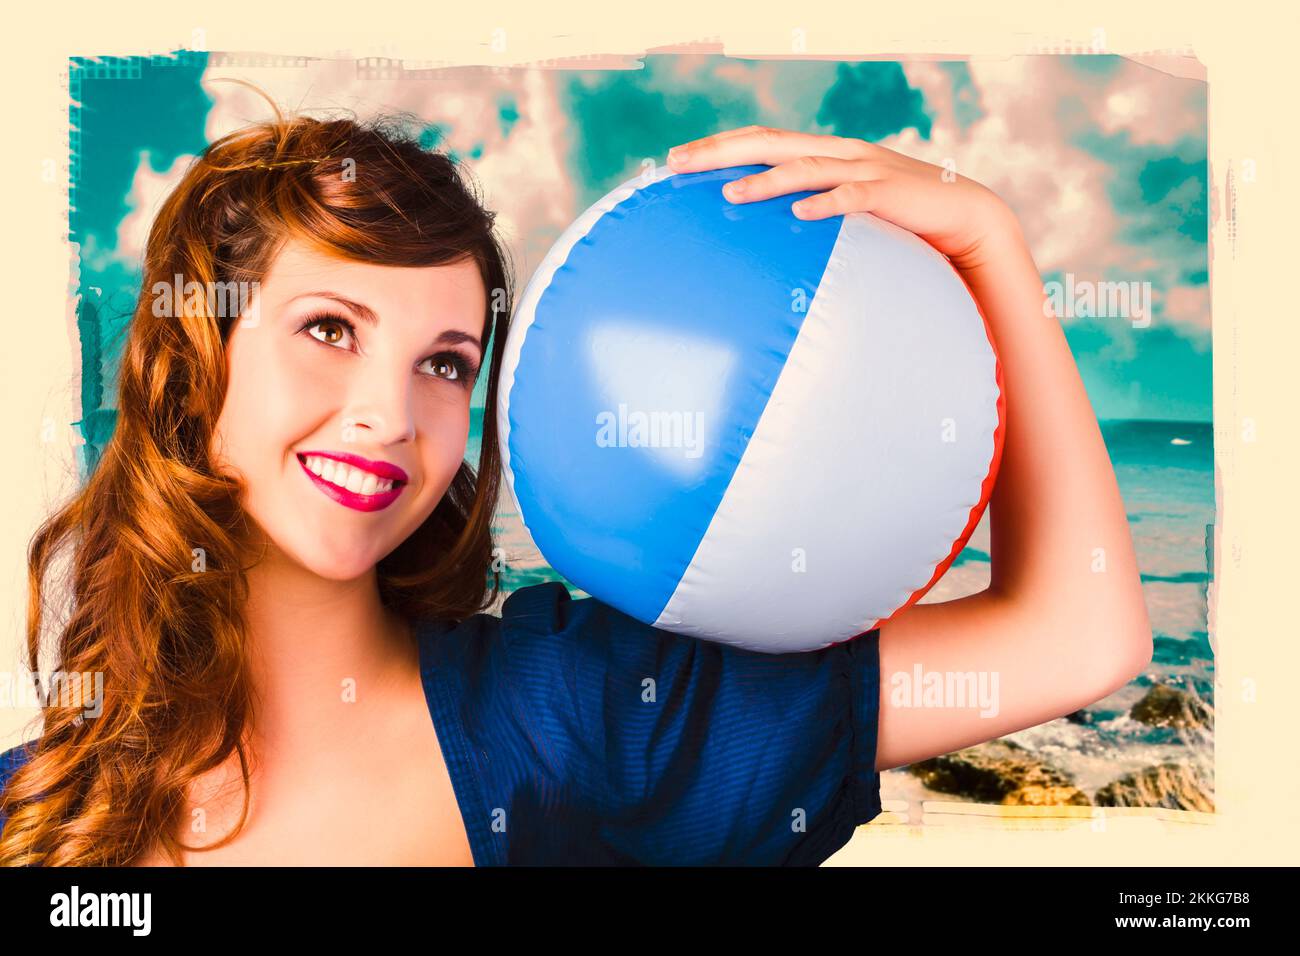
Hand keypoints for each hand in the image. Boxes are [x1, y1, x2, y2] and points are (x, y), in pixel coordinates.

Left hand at [666, 125, 1019, 268]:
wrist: (969, 220)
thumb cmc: (902, 225)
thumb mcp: (850, 217)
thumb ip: (813, 220)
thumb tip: (768, 246)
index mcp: (828, 155)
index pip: (763, 142)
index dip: (719, 146)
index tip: (675, 159)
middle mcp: (842, 154)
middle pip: (771, 143)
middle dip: (722, 151)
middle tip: (678, 162)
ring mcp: (867, 170)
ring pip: (806, 166)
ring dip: (766, 180)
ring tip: (728, 193)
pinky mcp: (892, 194)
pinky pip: (854, 197)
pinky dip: (826, 203)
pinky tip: (800, 214)